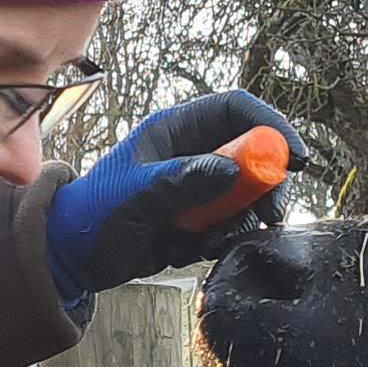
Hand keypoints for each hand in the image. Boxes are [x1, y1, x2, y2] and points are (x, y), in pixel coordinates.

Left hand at [43, 92, 304, 304]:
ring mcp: (197, 186)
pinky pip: (230, 224)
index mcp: (175, 129)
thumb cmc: (93, 215)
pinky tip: (186, 251)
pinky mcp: (198, 218)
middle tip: (269, 216)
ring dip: (238, 222)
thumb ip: (183, 180)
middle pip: (254, 154)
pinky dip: (220, 241)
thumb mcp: (136, 196)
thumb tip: (234, 169)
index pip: (236, 109)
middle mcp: (192, 152)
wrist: (72, 257)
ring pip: (246, 195)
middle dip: (267, 186)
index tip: (295, 159)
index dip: (271, 126)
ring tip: (204, 243)